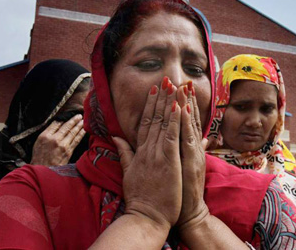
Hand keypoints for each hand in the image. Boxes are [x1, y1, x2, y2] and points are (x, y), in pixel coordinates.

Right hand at [31, 114, 84, 165]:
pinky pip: (76, 140)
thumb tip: (57, 125)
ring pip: (72, 132)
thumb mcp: (38, 143)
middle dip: (73, 120)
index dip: (63, 119)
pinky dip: (81, 134)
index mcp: (45, 136)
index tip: (68, 116)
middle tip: (79, 115)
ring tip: (83, 120)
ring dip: (79, 125)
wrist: (43, 170)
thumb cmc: (39, 157)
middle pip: (66, 126)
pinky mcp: (68, 151)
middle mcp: (54, 139)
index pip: (56, 124)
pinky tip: (84, 130)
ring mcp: (62, 145)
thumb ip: (47, 134)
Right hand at [112, 77, 181, 229]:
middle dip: (160, 98)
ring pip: (163, 123)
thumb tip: (116, 138)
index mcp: (140, 152)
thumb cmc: (141, 198)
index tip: (154, 90)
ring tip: (174, 85)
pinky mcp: (168, 161)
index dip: (150, 105)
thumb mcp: (128, 172)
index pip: (145, 123)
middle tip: (165, 79)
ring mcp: (157, 154)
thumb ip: (124, 153)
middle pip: (154, 118)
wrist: (146, 217)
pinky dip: (175, 121)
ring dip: (169, 103)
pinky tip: (179, 107)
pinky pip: (172, 136)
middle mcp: (147, 149)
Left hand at [176, 82, 208, 230]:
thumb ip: (189, 150)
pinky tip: (183, 110)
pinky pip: (186, 139)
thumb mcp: (185, 167)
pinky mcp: (190, 162)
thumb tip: (194, 138)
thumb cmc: (182, 192)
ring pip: (187, 125)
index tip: (177, 88)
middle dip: (183, 99)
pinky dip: (185, 123)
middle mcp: (191, 148)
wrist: (189, 213)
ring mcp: (192, 154)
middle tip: (181, 80)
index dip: (181, 105)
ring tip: (182, 87)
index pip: (184, 122)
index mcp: (187, 148)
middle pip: (187, 119)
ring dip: (185, 105)